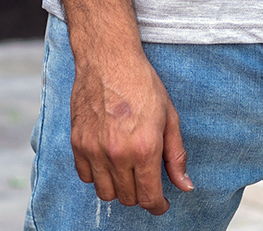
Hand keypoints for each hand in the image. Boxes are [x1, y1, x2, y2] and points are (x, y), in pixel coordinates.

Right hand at [69, 46, 194, 214]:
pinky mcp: (77, 143)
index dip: (158, 205)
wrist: (109, 58)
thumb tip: (185, 186)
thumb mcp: (169, 116)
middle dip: (140, 193)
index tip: (161, 203)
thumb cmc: (141, 82)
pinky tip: (107, 160)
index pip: (149, 198)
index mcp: (144, 148)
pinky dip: (96, 175)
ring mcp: (94, 150)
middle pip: (128, 198)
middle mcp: (118, 153)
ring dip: (118, 187)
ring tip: (126, 169)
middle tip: (145, 176)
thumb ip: (176, 155)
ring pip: (105, 193)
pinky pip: (85, 177)